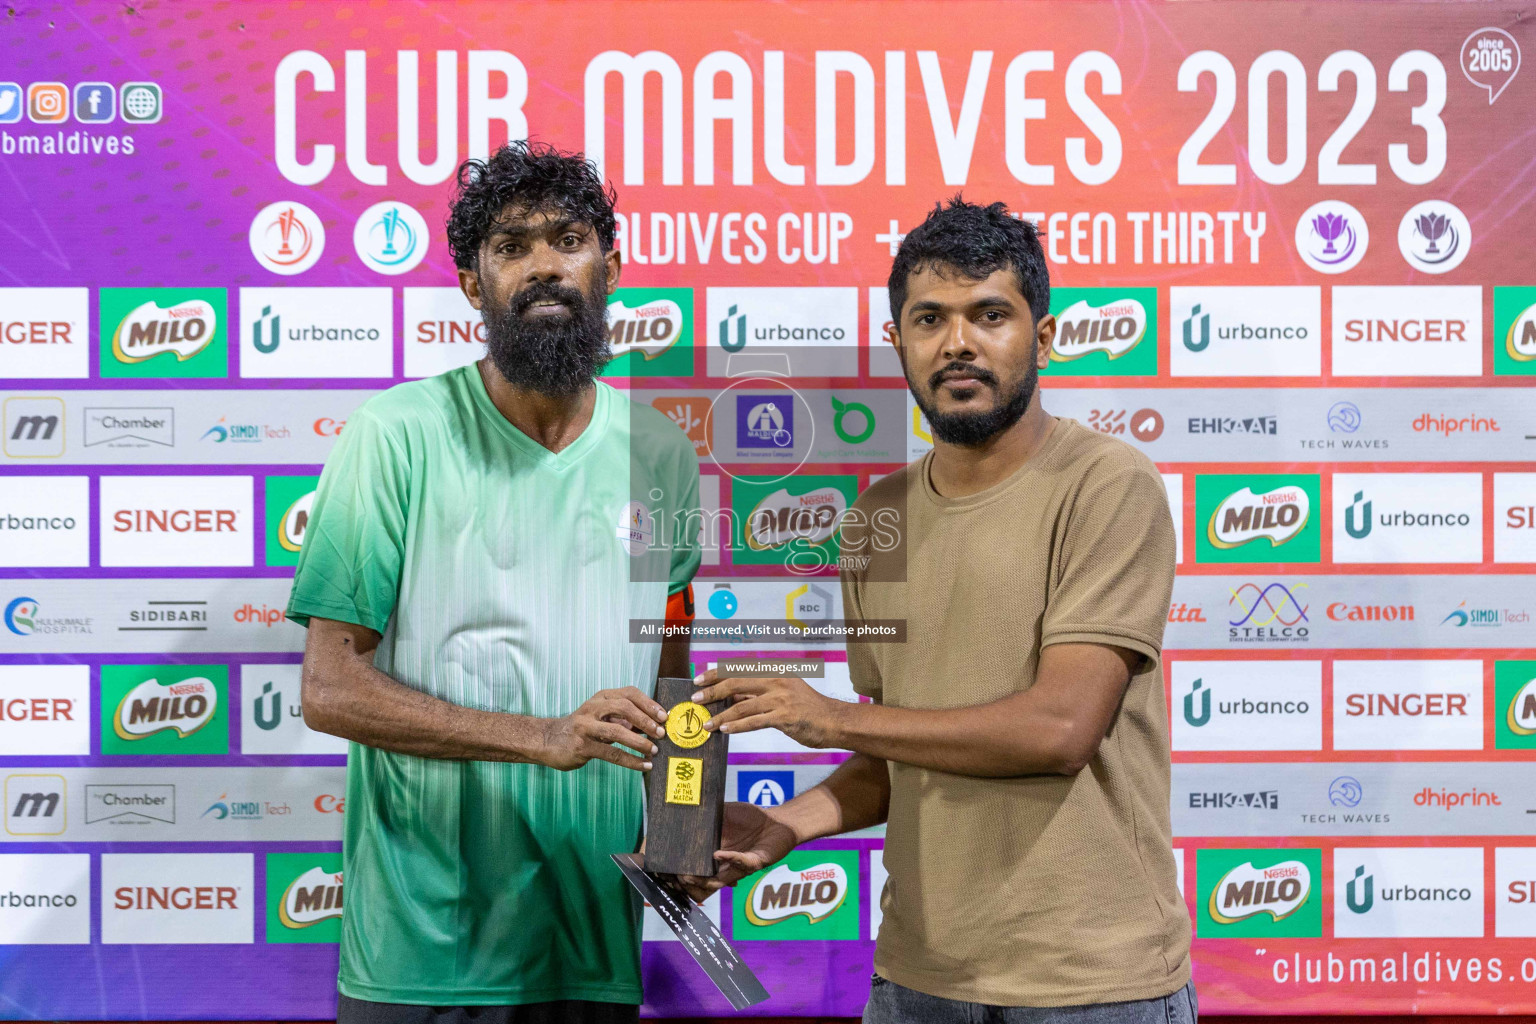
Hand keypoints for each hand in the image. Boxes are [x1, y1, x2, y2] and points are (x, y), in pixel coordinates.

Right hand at [540, 687, 667, 771]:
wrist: (547, 740)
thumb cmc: (582, 729)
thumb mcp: (602, 718)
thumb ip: (625, 719)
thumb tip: (654, 725)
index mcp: (601, 697)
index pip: (629, 693)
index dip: (649, 703)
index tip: (664, 716)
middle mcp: (593, 708)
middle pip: (624, 707)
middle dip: (646, 720)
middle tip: (661, 734)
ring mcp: (585, 726)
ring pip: (617, 731)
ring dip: (639, 742)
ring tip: (653, 751)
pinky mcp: (582, 746)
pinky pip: (611, 753)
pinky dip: (630, 760)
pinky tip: (643, 765)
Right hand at [675, 801, 798, 901]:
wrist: (778, 821)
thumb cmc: (751, 818)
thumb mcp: (724, 812)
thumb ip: (707, 814)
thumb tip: (683, 807)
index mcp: (713, 852)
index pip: (692, 866)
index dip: (677, 871)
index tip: (659, 870)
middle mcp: (725, 864)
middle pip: (702, 880)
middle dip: (687, 881)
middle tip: (675, 876)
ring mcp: (739, 865)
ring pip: (719, 880)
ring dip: (705, 878)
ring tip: (690, 874)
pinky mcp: (756, 862)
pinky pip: (742, 863)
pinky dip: (729, 859)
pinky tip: (717, 855)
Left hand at [691, 669, 846, 747]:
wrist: (833, 721)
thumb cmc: (807, 708)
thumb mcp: (782, 692)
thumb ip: (757, 692)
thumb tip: (729, 694)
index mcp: (774, 671)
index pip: (738, 669)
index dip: (716, 673)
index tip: (699, 679)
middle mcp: (776, 681)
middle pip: (735, 682)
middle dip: (712, 691)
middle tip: (695, 699)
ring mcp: (780, 698)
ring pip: (742, 705)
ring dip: (720, 715)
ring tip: (706, 724)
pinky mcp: (784, 717)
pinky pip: (754, 722)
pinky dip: (737, 726)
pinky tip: (724, 730)